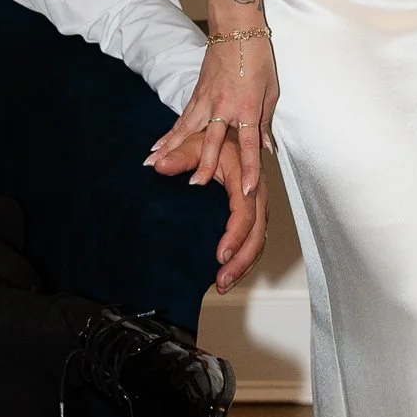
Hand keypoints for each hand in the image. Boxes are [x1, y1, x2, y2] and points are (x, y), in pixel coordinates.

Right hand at [145, 33, 278, 201]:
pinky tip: (157, 146)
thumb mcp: (270, 91)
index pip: (249, 144)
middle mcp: (224, 106)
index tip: (248, 189)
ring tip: (155, 165)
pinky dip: (170, 134)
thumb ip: (264, 122)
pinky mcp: (196, 94)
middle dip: (204, 164)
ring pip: (188, 130)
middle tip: (195, 184)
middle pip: (212, 141)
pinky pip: (182, 119)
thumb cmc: (257, 58)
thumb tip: (263, 147)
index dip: (250, 168)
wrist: (236, 29)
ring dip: (172, 149)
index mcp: (247, 107)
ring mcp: (206, 100)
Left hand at [147, 118, 269, 291]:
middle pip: (256, 233)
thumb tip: (157, 165)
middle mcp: (255, 193)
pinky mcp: (254, 213)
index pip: (244, 212)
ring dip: (244, 264)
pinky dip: (245, 258)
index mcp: (245, 178)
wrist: (230, 132)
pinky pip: (256, 239)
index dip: (235, 236)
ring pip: (258, 240)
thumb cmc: (213, 139)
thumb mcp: (194, 143)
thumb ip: (178, 156)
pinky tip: (230, 274)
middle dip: (241, 260)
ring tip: (223, 284)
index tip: (221, 256)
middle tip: (221, 280)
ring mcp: (257, 204)